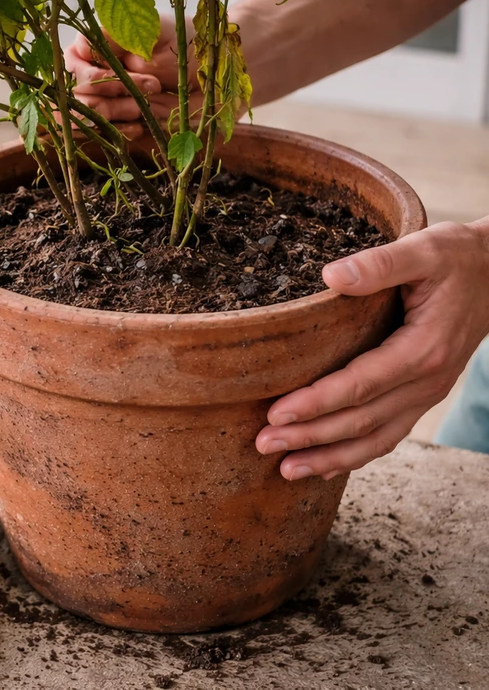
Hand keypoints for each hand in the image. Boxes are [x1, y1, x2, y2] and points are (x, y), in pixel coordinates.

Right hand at [64, 17, 199, 122]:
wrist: (219, 72)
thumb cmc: (189, 44)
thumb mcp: (155, 33)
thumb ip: (116, 38)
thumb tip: (81, 44)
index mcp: (106, 45)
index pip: (73, 60)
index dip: (89, 72)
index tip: (117, 72)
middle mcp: (104, 71)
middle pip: (78, 91)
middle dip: (110, 92)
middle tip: (151, 86)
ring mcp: (113, 98)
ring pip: (89, 114)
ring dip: (116, 111)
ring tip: (147, 104)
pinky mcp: (126, 120)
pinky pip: (108, 132)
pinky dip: (121, 131)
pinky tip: (141, 125)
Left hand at [256, 221, 488, 479]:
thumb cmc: (455, 259)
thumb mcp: (423, 250)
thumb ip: (379, 264)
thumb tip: (331, 276)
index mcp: (422, 349)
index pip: (361, 384)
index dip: (318, 402)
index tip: (277, 413)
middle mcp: (427, 381)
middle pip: (361, 419)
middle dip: (310, 436)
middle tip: (263, 443)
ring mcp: (426, 394)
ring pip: (375, 438)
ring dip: (329, 456)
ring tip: (286, 469)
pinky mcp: (420, 397)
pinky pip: (387, 435)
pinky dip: (355, 455)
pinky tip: (322, 465)